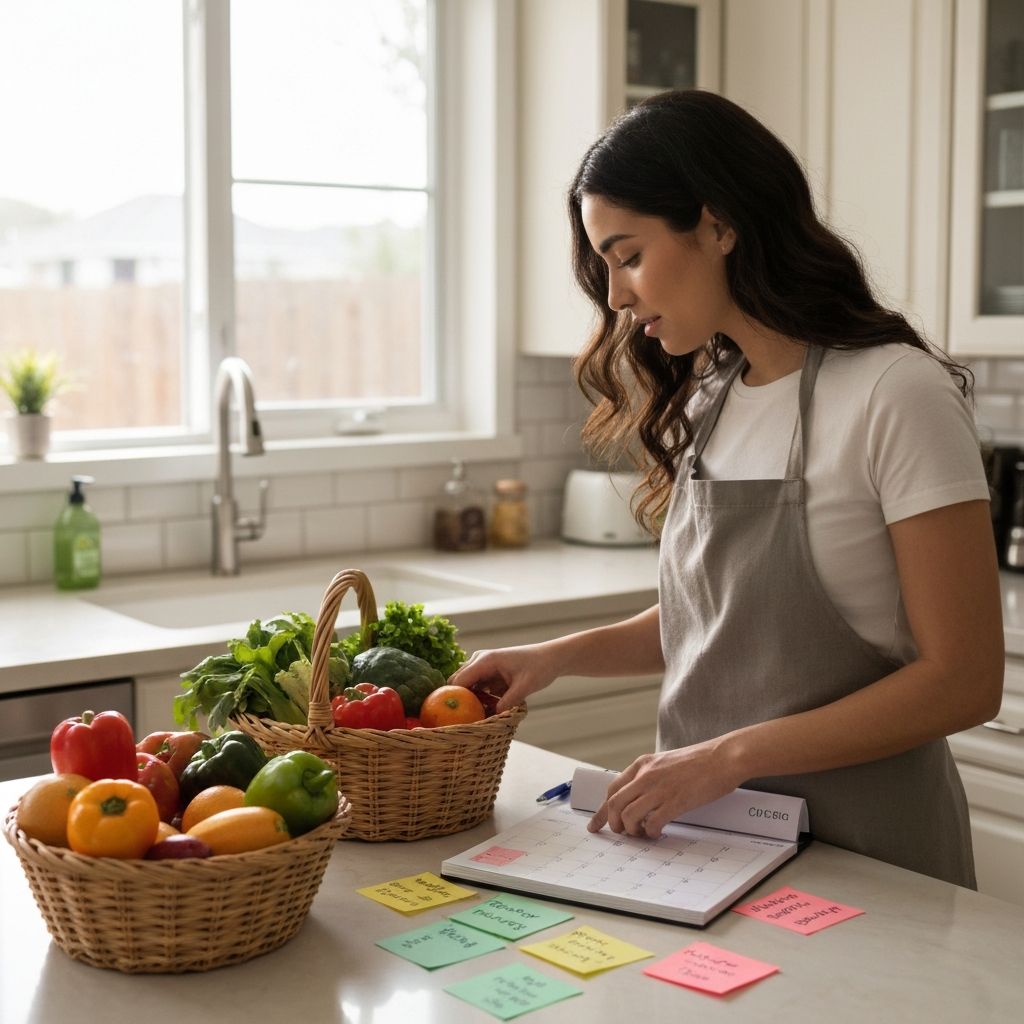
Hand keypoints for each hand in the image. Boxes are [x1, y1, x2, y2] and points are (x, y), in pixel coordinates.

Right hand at [448, 644, 559, 712]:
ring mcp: (483, 666)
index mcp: (485, 660)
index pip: (459, 681)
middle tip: (463, 720)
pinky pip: (476, 688)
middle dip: (458, 701)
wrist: (550, 658)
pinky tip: (485, 712)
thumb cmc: (539, 667)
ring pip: (465, 686)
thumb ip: (508, 701)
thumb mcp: (525, 686)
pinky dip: (477, 699)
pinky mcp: (488, 673)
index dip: (454, 699)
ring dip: (468, 701)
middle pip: (457, 682)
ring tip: (475, 718)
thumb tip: (493, 717)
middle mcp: (479, 660)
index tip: (455, 718)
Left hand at [587, 741, 743, 839]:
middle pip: (614, 804)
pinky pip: (652, 823)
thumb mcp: (665, 762)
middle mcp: (646, 775)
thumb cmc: (700, 761)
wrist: (723, 757)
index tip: (596, 825)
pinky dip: (651, 833)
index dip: (602, 810)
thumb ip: (650, 777)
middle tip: (622, 833)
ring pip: (628, 816)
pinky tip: (658, 832)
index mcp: (643, 764)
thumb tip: (639, 799)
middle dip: (614, 824)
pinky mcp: (675, 801)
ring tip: (642, 833)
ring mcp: (659, 788)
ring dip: (632, 831)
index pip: (612, 789)